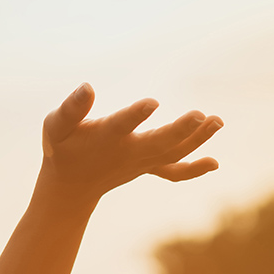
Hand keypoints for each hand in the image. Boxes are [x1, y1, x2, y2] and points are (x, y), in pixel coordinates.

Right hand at [37, 83, 222, 210]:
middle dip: (180, 131)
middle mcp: (128, 153)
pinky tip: (214, 163)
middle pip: (158, 143)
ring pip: (173, 153)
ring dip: (197, 140)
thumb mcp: (55, 127)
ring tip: (217, 121)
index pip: (121, 126)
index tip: (152, 103)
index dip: (135, 116)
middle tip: (200, 115)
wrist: (70, 187)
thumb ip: (71, 109)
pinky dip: (194, 169)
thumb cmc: (61, 148)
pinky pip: (174, 171)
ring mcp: (141, 162)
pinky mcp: (148, 166)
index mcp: (104, 138)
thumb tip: (87, 87)